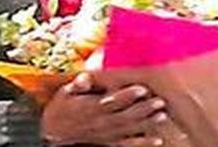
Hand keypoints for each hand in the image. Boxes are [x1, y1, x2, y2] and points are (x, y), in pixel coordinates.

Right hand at [41, 73, 171, 145]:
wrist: (54, 131)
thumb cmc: (63, 106)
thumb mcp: (64, 93)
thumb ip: (77, 85)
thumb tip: (83, 78)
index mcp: (91, 108)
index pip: (112, 101)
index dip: (127, 96)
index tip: (142, 89)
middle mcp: (101, 122)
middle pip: (125, 116)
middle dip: (143, 109)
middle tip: (159, 102)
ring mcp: (106, 134)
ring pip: (129, 130)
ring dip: (146, 124)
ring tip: (162, 116)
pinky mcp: (109, 143)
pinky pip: (127, 145)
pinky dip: (142, 143)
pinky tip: (157, 141)